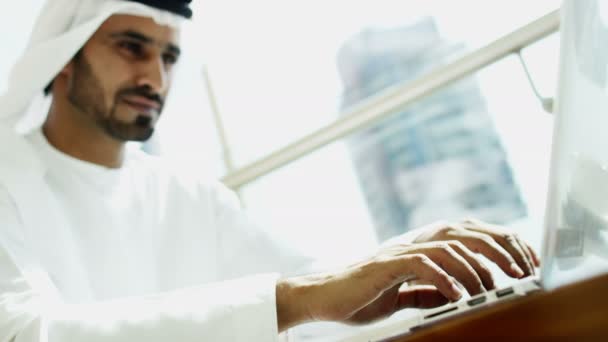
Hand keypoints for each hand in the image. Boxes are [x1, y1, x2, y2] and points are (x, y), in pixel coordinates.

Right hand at [276, 219, 540, 331]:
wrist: (323, 297)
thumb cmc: (359, 296)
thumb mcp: (402, 295)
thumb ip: (427, 290)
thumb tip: (454, 293)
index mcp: (419, 249)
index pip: (467, 235)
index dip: (498, 243)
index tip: (523, 262)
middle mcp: (412, 244)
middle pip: (465, 232)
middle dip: (499, 249)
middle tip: (520, 272)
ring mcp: (399, 252)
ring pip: (449, 246)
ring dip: (475, 268)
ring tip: (488, 289)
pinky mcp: (386, 265)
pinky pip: (423, 265)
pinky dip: (444, 279)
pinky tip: (456, 296)